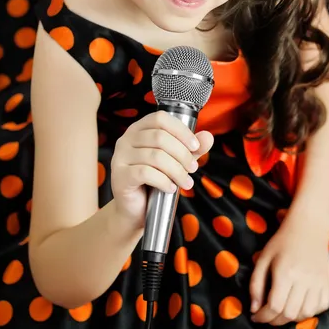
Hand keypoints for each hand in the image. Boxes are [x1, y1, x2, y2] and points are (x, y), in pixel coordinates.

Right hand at [111, 111, 213, 225]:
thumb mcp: (177, 161)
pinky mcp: (119, 175)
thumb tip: (208, 136)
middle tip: (193, 169)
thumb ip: (192, 149)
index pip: (160, 118)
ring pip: (155, 156)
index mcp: (139, 129)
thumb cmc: (154, 181)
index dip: (180, 130)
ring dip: (176, 170)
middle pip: (160, 137)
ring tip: (186, 182)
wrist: (134, 210)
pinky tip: (170, 188)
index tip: (195, 146)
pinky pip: (145, 173)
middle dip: (182, 154)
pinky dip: (163, 181)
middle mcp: (126, 139)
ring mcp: (120, 157)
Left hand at [249, 218, 328, 325]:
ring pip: (305, 314)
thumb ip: (256, 284)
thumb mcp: (263, 258)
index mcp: (285, 272)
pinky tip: (299, 305)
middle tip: (267, 315)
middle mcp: (303, 280)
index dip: (263, 316)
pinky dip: (309, 312)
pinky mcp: (328, 283)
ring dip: (292, 318)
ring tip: (282, 311)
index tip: (255, 316)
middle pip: (289, 314)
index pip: (274, 306)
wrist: (308, 228)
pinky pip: (321, 308)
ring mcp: (318, 283)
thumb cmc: (282, 242)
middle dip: (275, 320)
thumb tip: (254, 308)